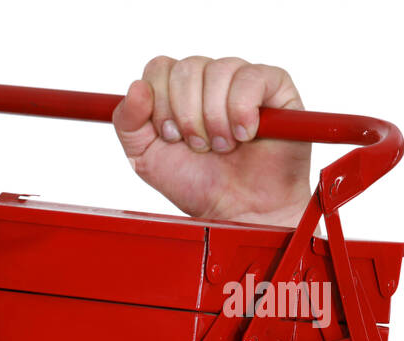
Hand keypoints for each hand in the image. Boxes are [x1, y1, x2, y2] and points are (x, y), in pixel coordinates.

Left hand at [112, 56, 312, 227]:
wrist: (237, 210)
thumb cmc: (196, 183)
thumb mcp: (145, 157)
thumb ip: (128, 123)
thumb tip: (136, 86)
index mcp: (177, 90)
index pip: (159, 67)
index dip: (160, 103)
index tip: (170, 137)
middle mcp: (209, 79)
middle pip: (186, 68)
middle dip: (187, 116)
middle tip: (198, 146)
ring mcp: (242, 79)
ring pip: (218, 70)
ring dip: (214, 119)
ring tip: (222, 147)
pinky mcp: (275, 85)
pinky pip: (251, 78)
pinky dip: (241, 112)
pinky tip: (245, 135)